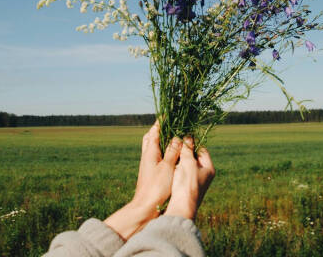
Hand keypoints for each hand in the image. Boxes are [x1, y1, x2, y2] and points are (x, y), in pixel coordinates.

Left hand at [104, 121, 181, 239]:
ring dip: (160, 140)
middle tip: (168, 124)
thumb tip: (177, 136)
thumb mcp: (168, 167)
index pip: (155, 131)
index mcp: (150, 151)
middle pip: (150, 137)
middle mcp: (147, 155)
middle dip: (158, 129)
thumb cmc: (157, 187)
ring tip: (171, 136)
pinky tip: (170, 154)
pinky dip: (163, 151)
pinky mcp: (150, 172)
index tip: (167, 113)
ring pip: (152, 147)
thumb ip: (173, 151)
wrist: (145, 208)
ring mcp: (147, 164)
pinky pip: (156, 156)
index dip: (161, 122)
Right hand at [165, 137, 214, 219]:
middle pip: (194, 156)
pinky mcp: (187, 185)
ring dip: (180, 157)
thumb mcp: (188, 163)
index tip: (182, 137)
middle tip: (175, 143)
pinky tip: (170, 163)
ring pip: (187, 163)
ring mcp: (195, 180)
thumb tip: (188, 136)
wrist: (181, 208)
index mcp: (209, 168)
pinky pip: (182, 171)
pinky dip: (177, 166)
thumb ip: (188, 149)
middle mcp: (204, 174)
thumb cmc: (187, 184)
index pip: (202, 149)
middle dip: (185, 150)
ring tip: (171, 151)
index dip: (192, 142)